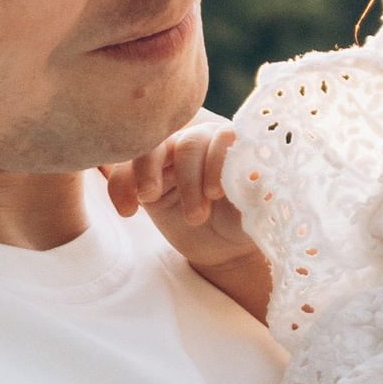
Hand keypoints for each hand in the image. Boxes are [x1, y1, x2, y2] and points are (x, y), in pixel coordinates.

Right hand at [102, 120, 269, 316]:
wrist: (224, 247)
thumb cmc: (246, 221)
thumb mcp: (259, 210)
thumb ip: (261, 191)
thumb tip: (260, 177)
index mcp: (232, 145)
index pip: (222, 137)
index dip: (216, 161)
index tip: (216, 194)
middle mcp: (201, 142)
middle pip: (188, 142)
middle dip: (189, 177)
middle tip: (197, 215)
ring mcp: (170, 157)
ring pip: (151, 147)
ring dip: (148, 170)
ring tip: (149, 197)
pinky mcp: (145, 177)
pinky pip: (124, 170)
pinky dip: (121, 185)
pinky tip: (128, 211)